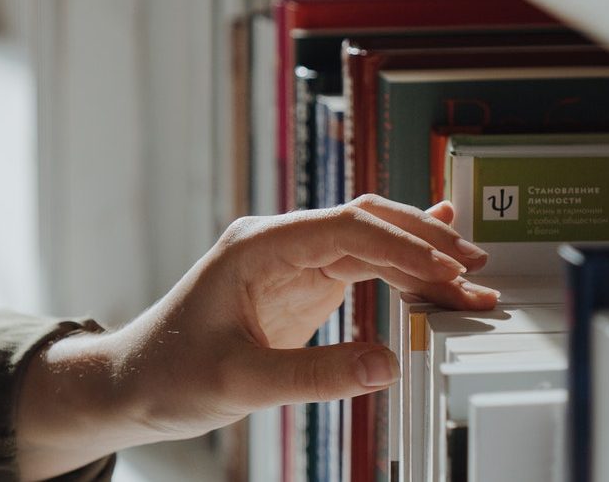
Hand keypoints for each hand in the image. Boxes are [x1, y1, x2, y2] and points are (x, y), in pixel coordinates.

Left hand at [16, 196, 496, 478]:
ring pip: (370, 242)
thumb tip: (387, 365)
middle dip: (424, 242)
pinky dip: (401, 269)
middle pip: (367, 223)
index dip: (403, 245)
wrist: (132, 384)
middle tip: (475, 268)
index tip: (447, 269)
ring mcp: (292, 260)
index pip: (347, 228)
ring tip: (470, 278)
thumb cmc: (169, 375)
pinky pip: (362, 266)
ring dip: (420, 257)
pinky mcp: (301, 285)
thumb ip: (316, 375)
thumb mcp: (241, 382)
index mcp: (259, 246)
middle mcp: (279, 242)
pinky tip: (436, 259)